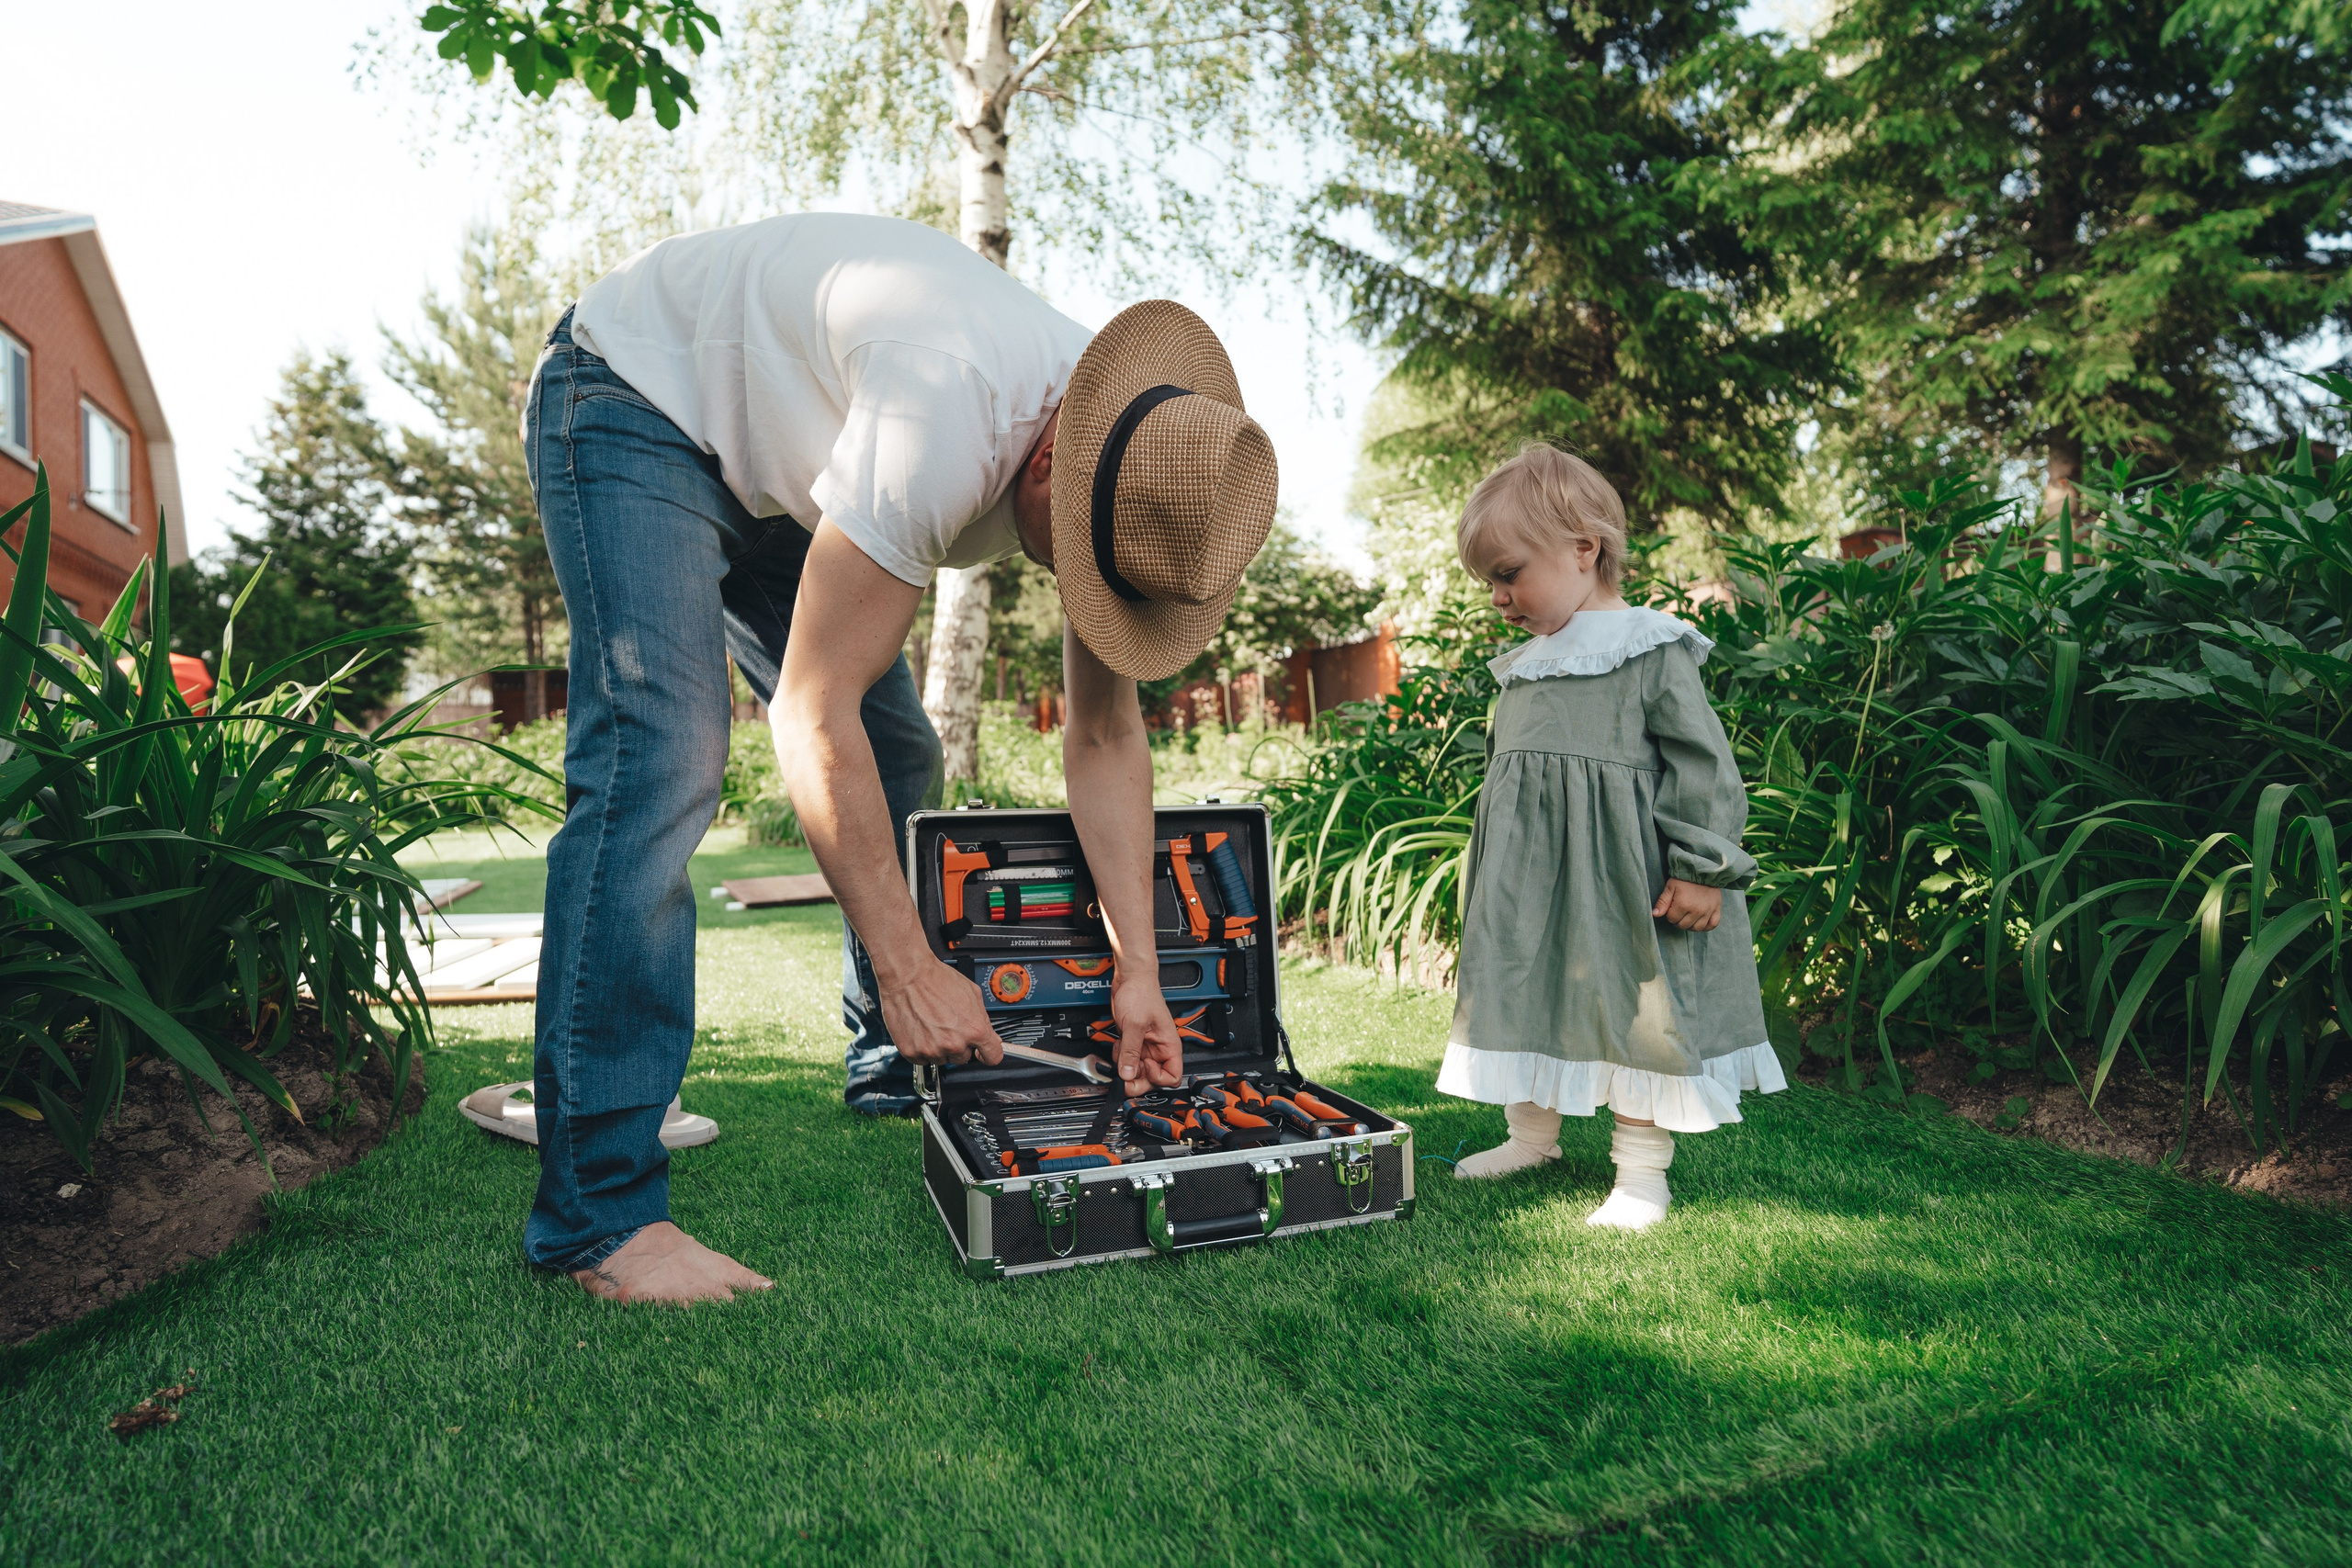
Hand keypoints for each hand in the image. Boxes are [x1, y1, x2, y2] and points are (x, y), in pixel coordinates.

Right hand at [877, 956, 1004, 1066]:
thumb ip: (983, 1019)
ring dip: (939, 1047)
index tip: (983, 1053)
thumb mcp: (972, 993)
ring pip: (942, 1059)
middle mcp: (954, 1043)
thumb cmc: (937, 980)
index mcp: (974, 1030)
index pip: (992, 1057)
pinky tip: (920, 1030)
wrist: (908, 976)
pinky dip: (921, 1048)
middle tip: (948, 1026)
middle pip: (964, 1058)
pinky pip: (922, 1059)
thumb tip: (990, 1036)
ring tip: (932, 1024)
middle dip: (959, 1045)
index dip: (988, 1055)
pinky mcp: (912, 1052)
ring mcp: (932, 1050)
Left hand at [1107, 972, 1183, 1097]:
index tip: (1144, 1067)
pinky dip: (1120, 1057)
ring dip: (1126, 1066)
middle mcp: (1159, 1049)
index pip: (1172, 1077)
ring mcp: (1145, 1047)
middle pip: (1152, 1079)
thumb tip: (1128, 1074)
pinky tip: (1118, 1044)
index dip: (1157, 1078)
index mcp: (1169, 1046)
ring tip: (1121, 1050)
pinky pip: (1127, 1060)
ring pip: (1137, 1071)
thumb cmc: (1141, 993)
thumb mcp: (1135, 1024)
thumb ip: (1131, 1051)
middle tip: (1124, 1075)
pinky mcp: (1133, 1043)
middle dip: (1137, 1078)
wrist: (1130, 979)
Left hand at [1652, 878, 1722, 931]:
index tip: (1672, 906)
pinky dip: (1706, 926)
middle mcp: (1697, 911)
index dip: (1670, 914)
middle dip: (1678, 920)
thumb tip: (1655, 915)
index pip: (1672, 919)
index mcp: (1683, 905)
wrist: (1703, 870)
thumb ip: (1662, 902)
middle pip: (1683, 925)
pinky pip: (1712, 925)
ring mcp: (1708, 911)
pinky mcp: (1716, 909)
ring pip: (1697, 928)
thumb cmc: (1684, 878)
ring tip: (1688, 917)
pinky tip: (1700, 921)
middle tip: (1679, 911)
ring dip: (1690, 925)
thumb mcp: (1670, 887)